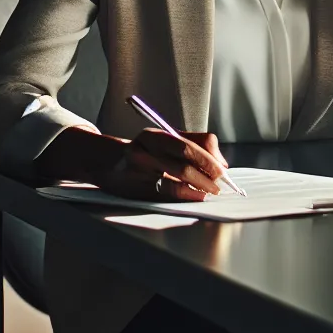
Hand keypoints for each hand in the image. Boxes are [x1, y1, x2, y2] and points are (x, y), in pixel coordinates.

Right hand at [96, 129, 228, 201]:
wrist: (110, 163)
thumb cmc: (147, 150)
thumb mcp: (167, 138)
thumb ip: (196, 143)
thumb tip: (221, 162)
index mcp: (153, 136)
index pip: (186, 146)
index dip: (207, 159)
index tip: (221, 169)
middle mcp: (143, 153)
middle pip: (182, 166)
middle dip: (206, 177)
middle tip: (219, 184)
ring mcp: (138, 174)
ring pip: (175, 184)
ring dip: (198, 189)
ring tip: (209, 191)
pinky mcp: (136, 191)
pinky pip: (166, 196)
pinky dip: (186, 196)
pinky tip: (195, 196)